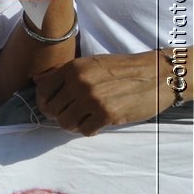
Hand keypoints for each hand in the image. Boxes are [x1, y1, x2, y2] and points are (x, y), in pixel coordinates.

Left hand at [34, 51, 168, 135]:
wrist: (156, 75)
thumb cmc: (122, 69)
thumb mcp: (90, 63)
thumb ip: (63, 72)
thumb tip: (36, 81)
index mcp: (73, 68)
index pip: (42, 90)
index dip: (44, 102)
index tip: (52, 106)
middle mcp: (79, 82)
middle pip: (52, 109)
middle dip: (59, 115)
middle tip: (72, 115)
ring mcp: (92, 99)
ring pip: (65, 123)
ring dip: (73, 125)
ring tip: (84, 119)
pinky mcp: (107, 114)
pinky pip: (85, 130)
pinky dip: (89, 130)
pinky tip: (97, 123)